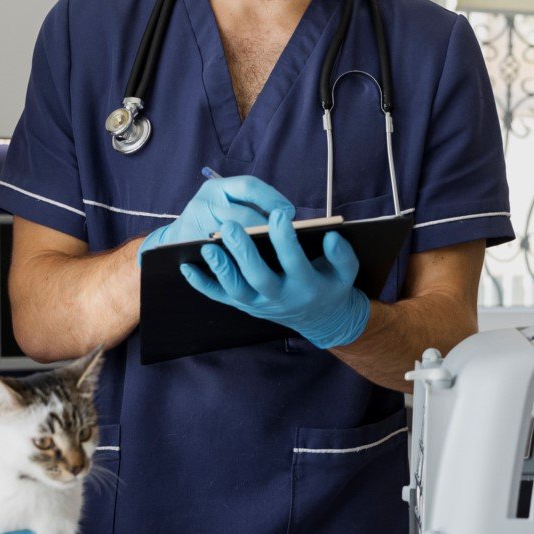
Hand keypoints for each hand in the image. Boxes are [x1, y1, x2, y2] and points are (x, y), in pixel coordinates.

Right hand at [137, 175, 293, 264]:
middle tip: (284, 240)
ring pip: (231, 242)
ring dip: (253, 251)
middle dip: (267, 230)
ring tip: (271, 257)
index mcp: (215, 188)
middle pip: (244, 216)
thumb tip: (287, 216)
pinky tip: (249, 273)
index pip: (249, 187)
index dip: (273, 199)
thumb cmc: (212, 219)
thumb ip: (253, 204)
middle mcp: (203, 204)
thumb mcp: (227, 202)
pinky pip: (212, 265)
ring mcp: (193, 230)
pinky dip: (230, 271)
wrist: (172, 241)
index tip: (289, 213)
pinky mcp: (189, 254)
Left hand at [179, 209, 370, 349]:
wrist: (320, 319)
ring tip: (207, 247)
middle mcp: (281, 298)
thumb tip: (330, 236)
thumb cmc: (331, 284)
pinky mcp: (245, 306)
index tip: (279, 214)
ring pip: (237, 291)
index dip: (286, 239)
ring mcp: (260, 304)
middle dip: (244, 253)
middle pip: (259, 278)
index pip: (295, 262)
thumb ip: (342, 255)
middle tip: (230, 226)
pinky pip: (221, 297)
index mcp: (307, 286)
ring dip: (221, 270)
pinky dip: (202, 285)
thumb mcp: (346, 273)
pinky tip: (187, 267)